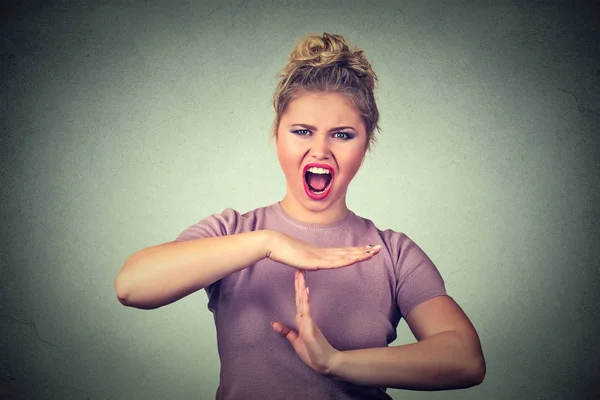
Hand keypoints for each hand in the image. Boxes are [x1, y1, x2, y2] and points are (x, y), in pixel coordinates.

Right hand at [265, 231, 380, 270]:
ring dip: (359, 254)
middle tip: (379, 248)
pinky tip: (355, 259)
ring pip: (344, 256)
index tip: (369, 249)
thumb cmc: (282, 250)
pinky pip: (334, 262)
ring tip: (373, 252)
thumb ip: (305, 261)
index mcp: (321, 253)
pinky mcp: (314, 261)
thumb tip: (307, 264)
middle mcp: (323, 253)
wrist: (273, 243)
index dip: (356, 251)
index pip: (343, 252)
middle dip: (364, 251)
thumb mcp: (298, 259)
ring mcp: (320, 256)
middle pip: (347, 252)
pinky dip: (346, 260)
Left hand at [271, 269, 339, 374]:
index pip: (298, 300)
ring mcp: (308, 321)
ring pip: (303, 300)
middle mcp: (305, 317)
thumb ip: (286, 332)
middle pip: (300, 297)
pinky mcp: (310, 327)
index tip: (296, 275)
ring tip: (301, 274)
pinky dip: (304, 301)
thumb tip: (273, 324)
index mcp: (301, 319)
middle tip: (298, 267)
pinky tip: (304, 291)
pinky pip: (306, 312)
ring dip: (301, 287)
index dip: (297, 288)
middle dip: (299, 282)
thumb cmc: (313, 353)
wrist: (325, 363)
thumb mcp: (295, 342)